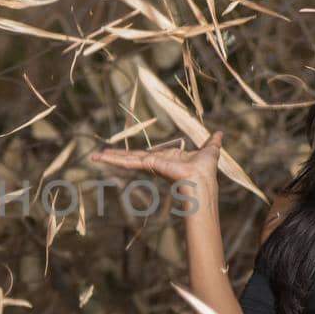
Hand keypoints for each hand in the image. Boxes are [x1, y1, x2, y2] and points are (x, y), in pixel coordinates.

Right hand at [90, 130, 223, 186]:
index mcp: (165, 159)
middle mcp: (155, 163)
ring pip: (126, 159)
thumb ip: (212, 142)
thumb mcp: (209, 150)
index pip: (144, 155)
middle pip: (131, 157)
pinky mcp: (147, 164)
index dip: (132, 155)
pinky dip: (115, 159)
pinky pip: (129, 161)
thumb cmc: (206, 168)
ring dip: (110, 158)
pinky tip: (102, 157)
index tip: (120, 154)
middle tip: (98, 155)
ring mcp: (149, 165)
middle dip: (115, 157)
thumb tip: (220, 134)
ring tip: (94, 156)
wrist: (203, 179)